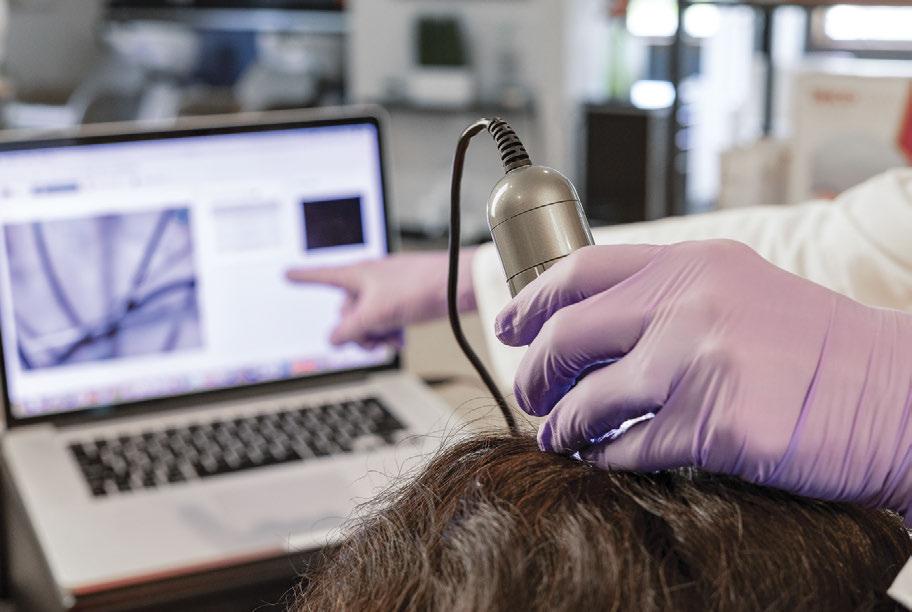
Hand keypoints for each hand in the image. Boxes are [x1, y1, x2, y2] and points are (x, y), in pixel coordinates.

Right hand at [286, 249, 475, 348]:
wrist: (460, 286)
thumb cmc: (420, 287)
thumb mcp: (375, 314)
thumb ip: (348, 330)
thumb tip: (332, 341)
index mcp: (357, 274)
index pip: (322, 275)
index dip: (303, 277)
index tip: (286, 273)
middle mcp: (369, 280)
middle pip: (346, 311)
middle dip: (355, 330)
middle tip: (371, 339)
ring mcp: (387, 291)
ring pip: (367, 319)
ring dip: (374, 334)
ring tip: (389, 339)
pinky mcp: (404, 301)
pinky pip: (386, 320)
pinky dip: (389, 332)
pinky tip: (401, 339)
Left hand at [495, 241, 911, 519]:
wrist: (896, 392)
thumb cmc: (817, 348)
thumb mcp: (738, 292)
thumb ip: (667, 298)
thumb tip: (587, 326)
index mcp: (691, 263)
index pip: (580, 270)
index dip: (531, 301)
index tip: (507, 325)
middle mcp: (689, 303)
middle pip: (567, 335)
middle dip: (533, 371)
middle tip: (530, 392)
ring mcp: (700, 362)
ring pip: (588, 400)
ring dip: (561, 424)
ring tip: (557, 433)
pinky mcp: (714, 425)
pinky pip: (627, 447)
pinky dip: (603, 456)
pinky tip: (601, 457)